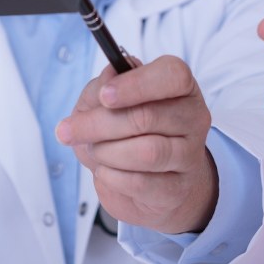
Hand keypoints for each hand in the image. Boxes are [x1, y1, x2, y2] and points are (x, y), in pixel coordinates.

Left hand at [57, 55, 217, 233]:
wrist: (148, 183)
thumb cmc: (127, 133)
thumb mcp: (107, 102)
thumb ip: (103, 86)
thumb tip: (107, 78)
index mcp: (180, 87)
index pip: (173, 75)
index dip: (136, 84)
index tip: (105, 96)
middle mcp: (193, 117)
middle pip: (147, 116)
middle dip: (99, 124)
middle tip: (70, 130)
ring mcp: (190, 155)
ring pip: (147, 152)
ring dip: (107, 152)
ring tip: (96, 151)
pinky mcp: (178, 188)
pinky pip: (141, 183)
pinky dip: (112, 177)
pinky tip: (107, 171)